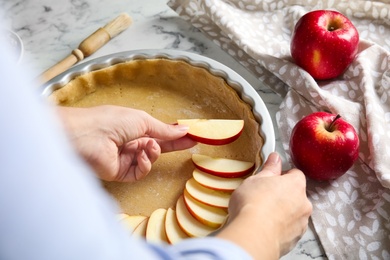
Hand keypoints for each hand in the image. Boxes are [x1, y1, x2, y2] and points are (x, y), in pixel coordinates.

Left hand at [57, 105, 196, 181]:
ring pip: (149, 160)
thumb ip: (163, 129)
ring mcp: (125, 158)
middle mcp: (129, 143)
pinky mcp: (120, 173)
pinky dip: (144, 164)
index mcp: (133, 127)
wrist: (87, 135)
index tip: (190, 135)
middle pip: (156, 147)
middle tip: (190, 144)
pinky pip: (139, 171)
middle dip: (173, 146)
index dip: (174, 135)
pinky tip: (141, 156)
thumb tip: (183, 129)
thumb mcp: (142, 120)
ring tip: (149, 146)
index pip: (158, 133)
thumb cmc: (111, 121)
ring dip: (153, 153)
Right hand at [216, 152, 311, 258]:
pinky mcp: (295, 240)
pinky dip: (279, 228)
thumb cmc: (253, 204)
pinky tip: (264, 227)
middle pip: (295, 195)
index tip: (270, 178)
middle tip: (262, 196)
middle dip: (282, 195)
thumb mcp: (256, 179)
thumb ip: (269, 168)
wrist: (253, 235)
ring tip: (261, 214)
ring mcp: (301, 224)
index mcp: (295, 185)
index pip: (295, 174)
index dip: (281, 175)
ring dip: (282, 212)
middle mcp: (304, 204)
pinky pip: (289, 230)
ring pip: (293, 213)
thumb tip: (275, 158)